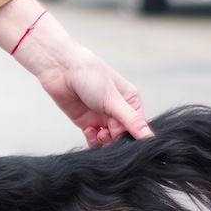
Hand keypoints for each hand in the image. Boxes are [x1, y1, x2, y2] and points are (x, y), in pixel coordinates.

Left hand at [0, 0, 152, 145]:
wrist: (61, 70)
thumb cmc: (90, 75)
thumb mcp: (113, 99)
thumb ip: (130, 120)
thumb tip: (149, 137)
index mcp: (130, 101)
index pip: (137, 125)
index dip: (130, 133)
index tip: (121, 134)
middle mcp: (117, 110)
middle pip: (122, 134)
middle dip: (115, 138)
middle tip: (107, 134)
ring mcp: (101, 116)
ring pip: (108, 139)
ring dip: (104, 141)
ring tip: (98, 134)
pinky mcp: (85, 122)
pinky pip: (93, 138)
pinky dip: (92, 140)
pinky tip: (89, 132)